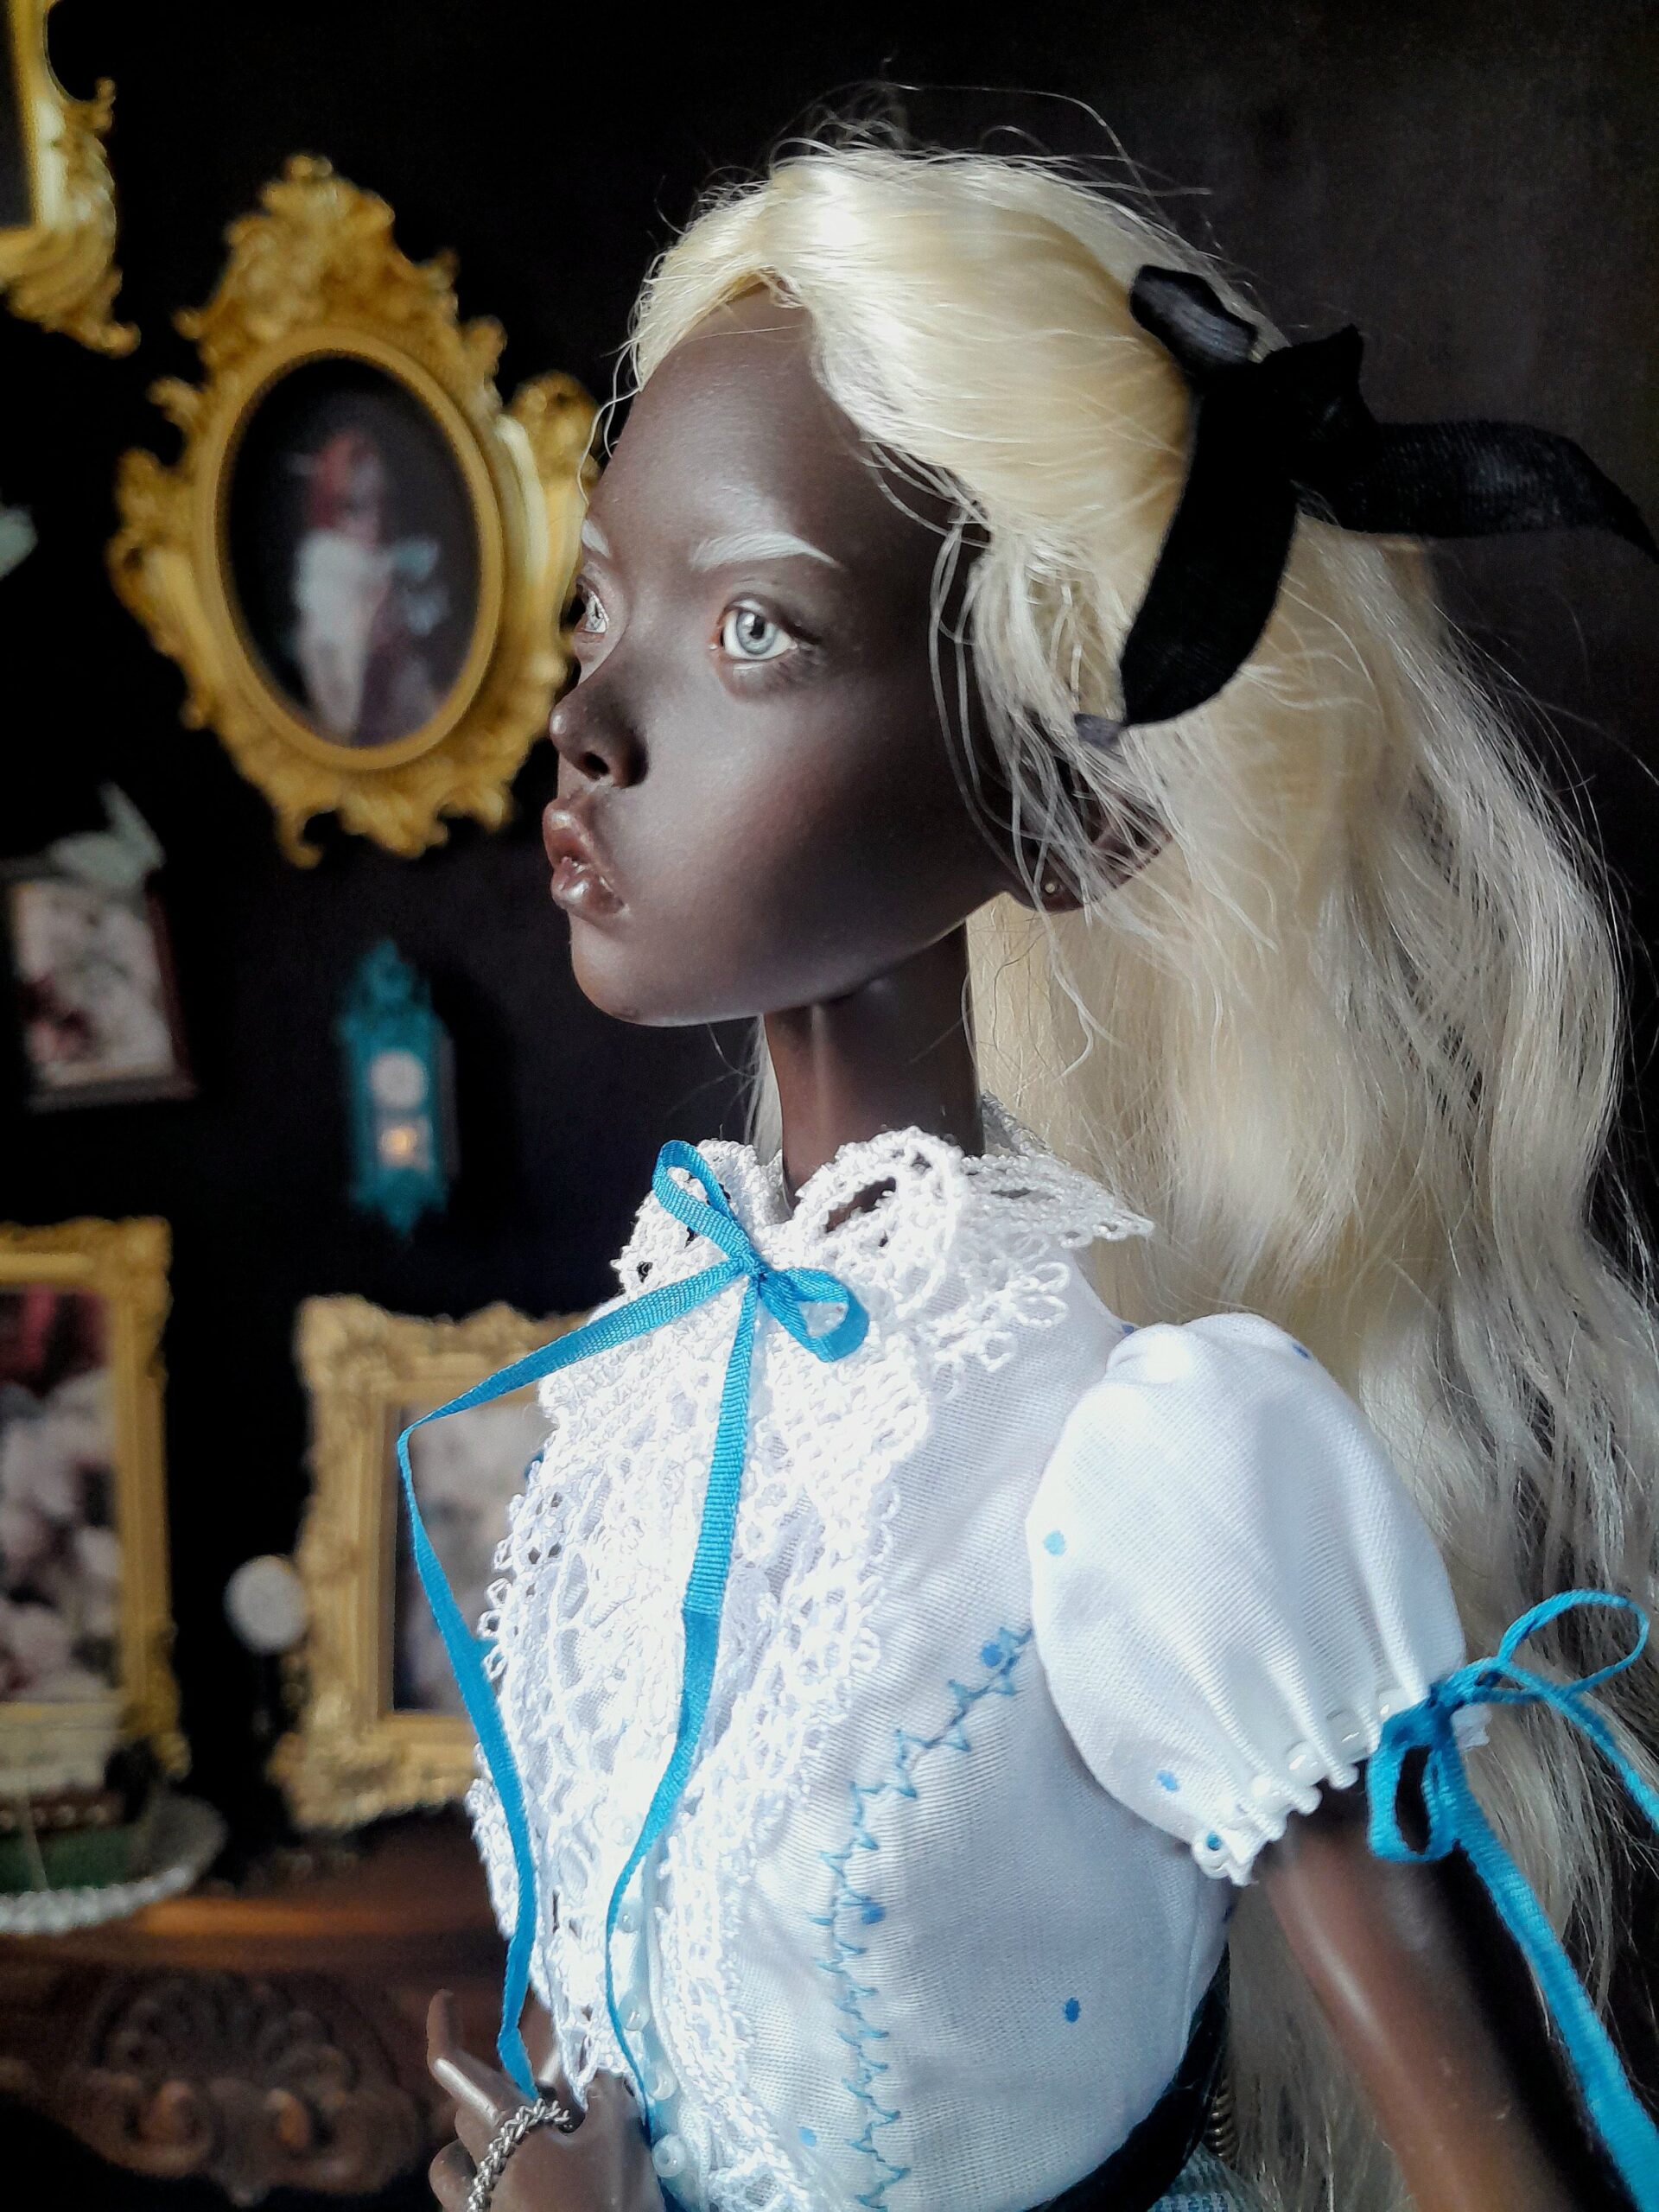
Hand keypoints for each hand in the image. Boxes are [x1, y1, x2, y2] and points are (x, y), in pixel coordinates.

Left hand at [426, 1992, 660, 2211]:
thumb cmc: (606, 2205)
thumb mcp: (618, 2138)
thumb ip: (603, 2097)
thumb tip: (595, 2080)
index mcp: (506, 2130)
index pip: (454, 2070)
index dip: (442, 2029)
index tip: (442, 1997)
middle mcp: (478, 2168)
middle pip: (465, 2114)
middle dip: (499, 2100)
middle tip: (554, 2111)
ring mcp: (474, 2210)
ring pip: (452, 2164)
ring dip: (478, 2150)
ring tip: (528, 2157)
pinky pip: (469, 2203)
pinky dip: (489, 2189)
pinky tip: (534, 2195)